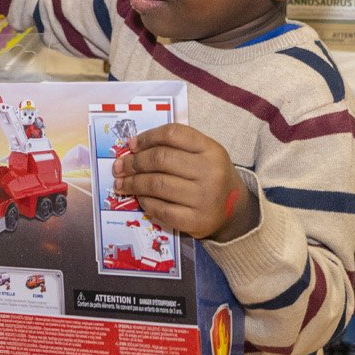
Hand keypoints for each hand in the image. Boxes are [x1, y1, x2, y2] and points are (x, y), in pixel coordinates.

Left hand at [111, 124, 257, 241]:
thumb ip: (176, 146)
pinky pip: (161, 209)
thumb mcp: (204, 154)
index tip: (131, 144)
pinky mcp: (196, 221)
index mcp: (211, 149)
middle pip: (161, 159)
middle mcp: (209, 172)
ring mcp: (203, 198)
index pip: (173, 134)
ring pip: (157, 184)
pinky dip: (145, 202)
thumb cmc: (211, 176)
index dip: (147, 137)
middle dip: (134, 162)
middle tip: (120, 166)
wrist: (234, 209)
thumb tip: (133, 147)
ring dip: (133, 183)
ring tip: (121, 182)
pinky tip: (139, 198)